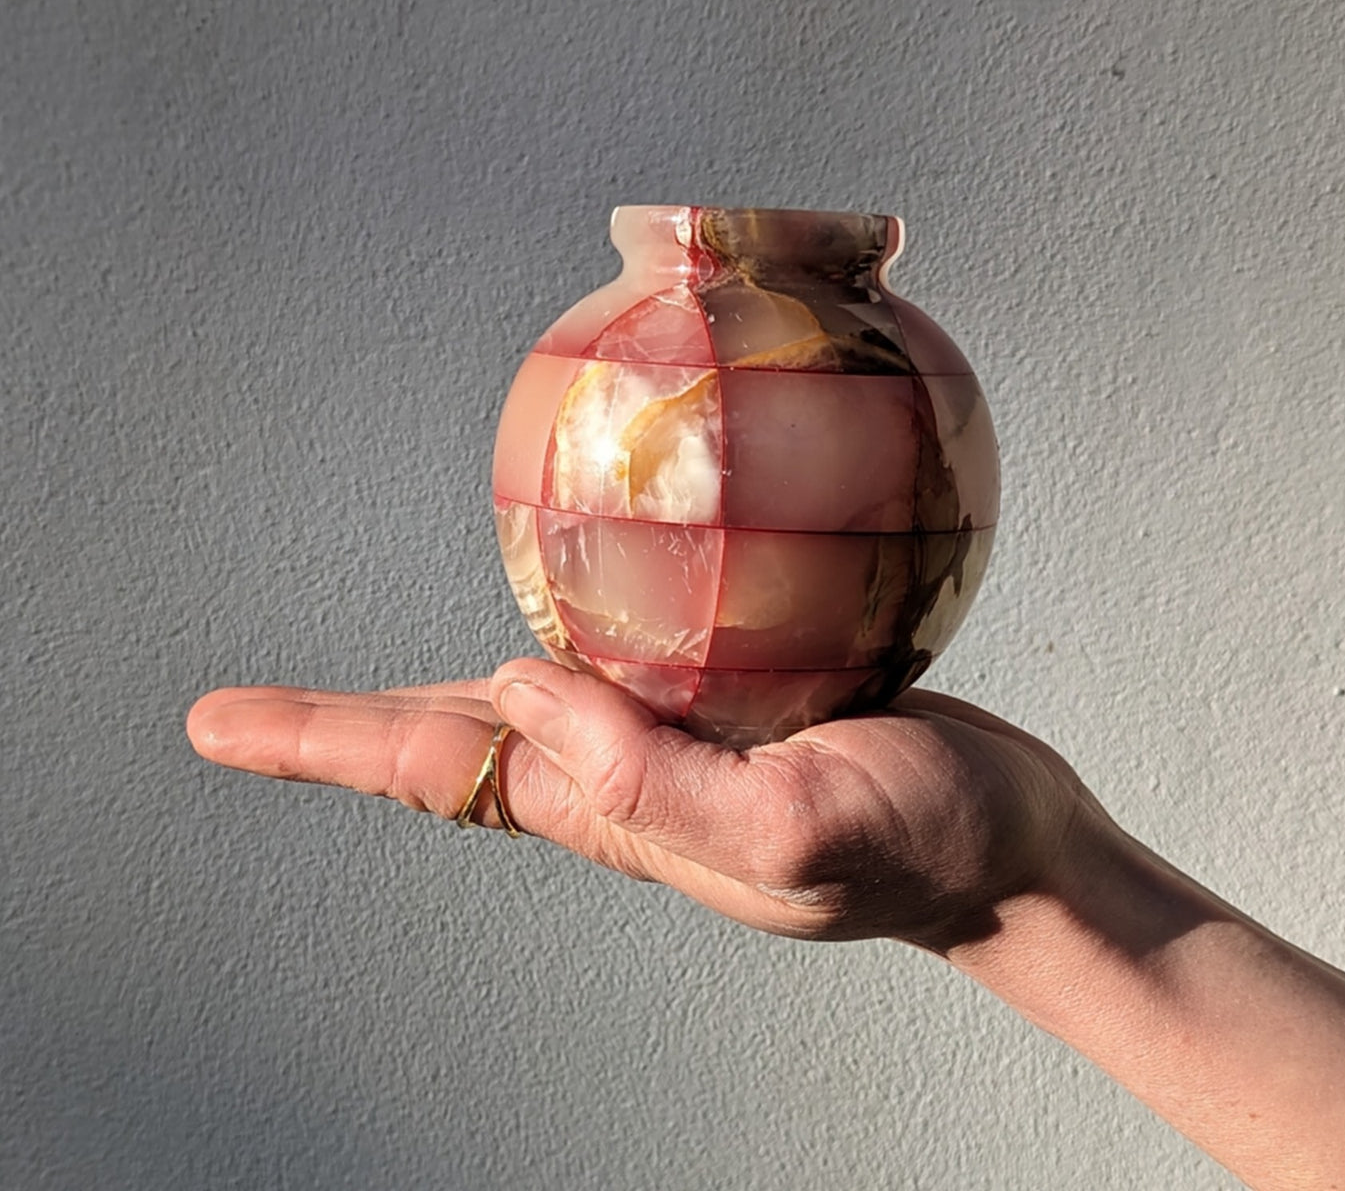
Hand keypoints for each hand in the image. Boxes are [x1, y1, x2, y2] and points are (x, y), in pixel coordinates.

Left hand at [187, 659, 1094, 952]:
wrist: (1007, 849)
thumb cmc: (920, 846)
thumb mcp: (789, 830)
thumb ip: (650, 779)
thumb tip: (516, 689)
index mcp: (621, 810)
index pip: (443, 774)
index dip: (328, 745)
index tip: (219, 726)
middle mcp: (625, 780)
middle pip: (452, 750)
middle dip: (339, 734)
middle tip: (226, 718)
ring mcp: (674, 744)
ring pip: (522, 711)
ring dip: (428, 699)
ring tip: (347, 697)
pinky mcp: (729, 704)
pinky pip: (615, 671)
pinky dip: (560, 636)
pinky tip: (551, 613)